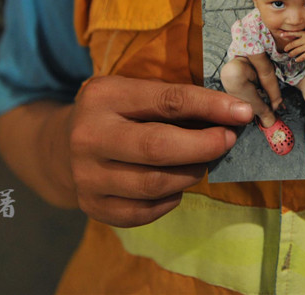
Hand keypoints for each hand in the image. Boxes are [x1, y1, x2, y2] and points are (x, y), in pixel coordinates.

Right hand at [68, 76, 252, 227]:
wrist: (62, 146)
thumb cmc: (118, 114)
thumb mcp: (137, 93)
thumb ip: (177, 102)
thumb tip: (233, 115)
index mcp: (104, 96)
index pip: (166, 101)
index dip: (210, 107)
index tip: (242, 112)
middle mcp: (88, 136)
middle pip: (157, 147)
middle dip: (204, 146)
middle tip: (228, 141)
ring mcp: (86, 176)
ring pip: (154, 184)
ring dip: (190, 174)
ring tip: (201, 162)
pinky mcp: (92, 206)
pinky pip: (144, 211)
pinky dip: (171, 199)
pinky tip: (176, 185)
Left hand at [280, 30, 304, 61]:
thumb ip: (303, 34)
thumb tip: (293, 37)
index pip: (294, 33)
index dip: (287, 34)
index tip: (281, 35)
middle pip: (293, 44)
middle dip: (288, 47)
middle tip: (285, 49)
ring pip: (297, 51)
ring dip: (292, 54)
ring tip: (290, 54)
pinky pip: (303, 56)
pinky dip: (298, 59)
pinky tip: (296, 60)